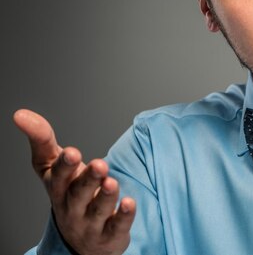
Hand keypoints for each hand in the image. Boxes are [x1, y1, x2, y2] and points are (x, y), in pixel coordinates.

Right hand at [14, 109, 135, 254]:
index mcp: (58, 187)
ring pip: (98, 209)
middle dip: (88, 179)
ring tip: (112, 181)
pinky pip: (116, 226)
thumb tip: (21, 114)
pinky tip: (129, 203)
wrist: (82, 241)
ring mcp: (90, 222)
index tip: (71, 151)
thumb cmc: (68, 193)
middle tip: (100, 164)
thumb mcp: (53, 167)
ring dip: (106, 196)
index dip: (64, 164)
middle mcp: (72, 206)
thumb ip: (42, 140)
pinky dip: (123, 216)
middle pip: (78, 192)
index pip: (57, 175)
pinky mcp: (110, 234)